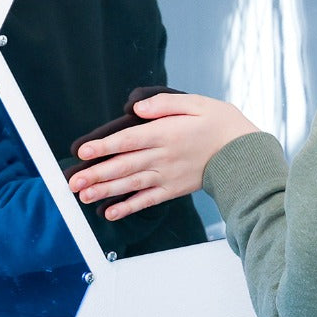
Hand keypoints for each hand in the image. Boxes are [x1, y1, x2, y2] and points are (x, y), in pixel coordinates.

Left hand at [67, 92, 257, 220]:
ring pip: (131, 184)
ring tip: (84, 196)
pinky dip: (128, 207)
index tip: (83, 151)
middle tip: (73, 181)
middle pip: (124, 166)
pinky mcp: (173, 189)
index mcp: (166, 133)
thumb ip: (165, 104)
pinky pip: (147, 200)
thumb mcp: (196, 103)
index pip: (128, 140)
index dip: (104, 146)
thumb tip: (138, 107)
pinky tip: (110, 212)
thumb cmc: (220, 124)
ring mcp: (167, 176)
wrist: (243, 154)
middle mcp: (163, 156)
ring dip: (105, 191)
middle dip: (96, 174)